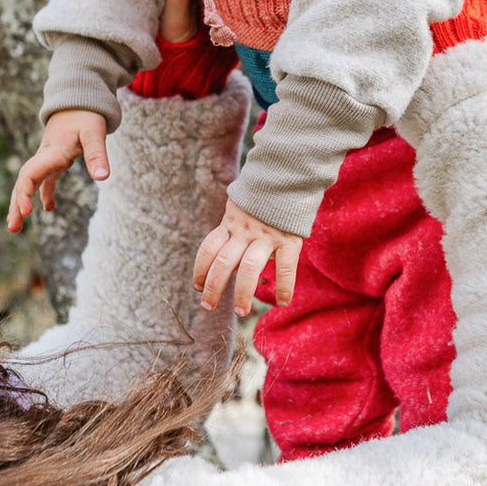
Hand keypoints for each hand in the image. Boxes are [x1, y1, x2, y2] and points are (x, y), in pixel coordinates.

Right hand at [6, 108, 107, 231]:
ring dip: (21, 202)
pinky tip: (49, 209)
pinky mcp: (55, 159)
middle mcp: (45, 155)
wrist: (79, 98)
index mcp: (53, 150)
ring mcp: (48, 158)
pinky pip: (44, 180)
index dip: (25, 192)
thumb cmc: (87, 114)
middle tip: (13, 228)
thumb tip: (103, 178)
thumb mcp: (95, 132)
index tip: (26, 212)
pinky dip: (44, 194)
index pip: (30, 173)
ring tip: (15, 227)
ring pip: (29, 182)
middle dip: (16, 204)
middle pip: (24, 181)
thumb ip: (97, 154)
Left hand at [193, 199, 302, 316]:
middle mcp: (245, 231)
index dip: (200, 269)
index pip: (208, 248)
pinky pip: (286, 267)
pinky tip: (282, 302)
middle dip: (213, 288)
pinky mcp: (289, 239)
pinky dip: (284, 287)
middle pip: (224, 262)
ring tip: (240, 311)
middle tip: (208, 307)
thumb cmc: (263, 196)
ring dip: (242, 293)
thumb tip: (224, 256)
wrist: (289, 174)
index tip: (197, 287)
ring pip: (249, 268)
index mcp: (231, 222)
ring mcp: (267, 235)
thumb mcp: (240, 205)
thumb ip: (233, 227)